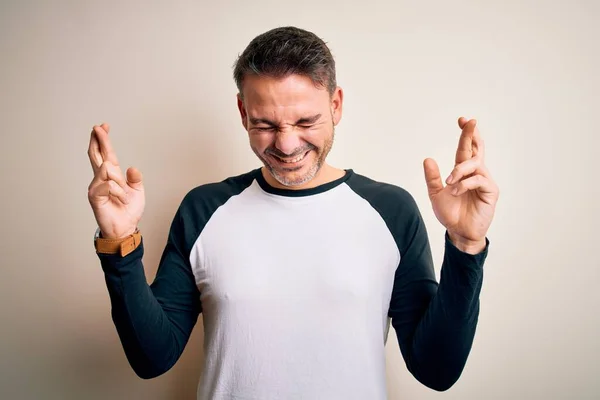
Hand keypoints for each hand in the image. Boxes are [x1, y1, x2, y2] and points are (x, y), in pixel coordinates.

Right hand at [87, 123, 144, 238]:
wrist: (126, 228)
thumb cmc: (129, 211)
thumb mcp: (138, 192)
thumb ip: (135, 179)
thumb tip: (132, 168)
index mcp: (112, 176)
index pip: (106, 154)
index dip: (104, 140)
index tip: (103, 126)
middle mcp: (101, 178)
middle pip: (96, 154)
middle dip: (98, 139)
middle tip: (98, 127)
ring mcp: (95, 186)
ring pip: (107, 169)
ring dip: (120, 182)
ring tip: (124, 196)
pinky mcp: (94, 195)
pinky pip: (108, 184)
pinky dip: (119, 192)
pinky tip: (121, 200)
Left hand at [423, 117, 498, 253]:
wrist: (459, 232)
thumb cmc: (450, 214)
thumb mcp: (436, 194)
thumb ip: (432, 178)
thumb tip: (428, 159)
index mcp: (463, 172)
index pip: (465, 149)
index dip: (466, 134)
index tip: (462, 119)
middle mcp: (476, 173)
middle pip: (477, 149)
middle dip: (472, 134)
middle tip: (469, 122)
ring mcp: (485, 181)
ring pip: (475, 164)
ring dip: (459, 170)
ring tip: (449, 183)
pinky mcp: (490, 191)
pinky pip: (478, 180)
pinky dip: (464, 183)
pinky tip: (455, 191)